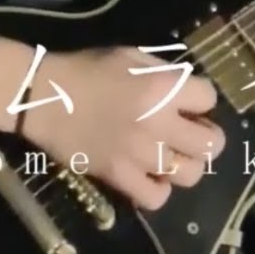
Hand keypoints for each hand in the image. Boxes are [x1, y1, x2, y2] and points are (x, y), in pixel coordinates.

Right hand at [0, 38, 225, 209]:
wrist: (43, 97)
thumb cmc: (88, 70)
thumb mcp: (132, 56)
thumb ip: (166, 72)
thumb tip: (190, 89)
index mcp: (163, 88)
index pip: (209, 98)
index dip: (202, 99)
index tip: (189, 101)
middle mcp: (158, 124)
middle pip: (211, 144)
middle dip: (207, 137)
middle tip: (191, 133)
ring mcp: (140, 154)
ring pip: (190, 174)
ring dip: (186, 164)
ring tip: (172, 156)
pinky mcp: (119, 177)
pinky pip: (156, 197)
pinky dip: (159, 190)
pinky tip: (150, 175)